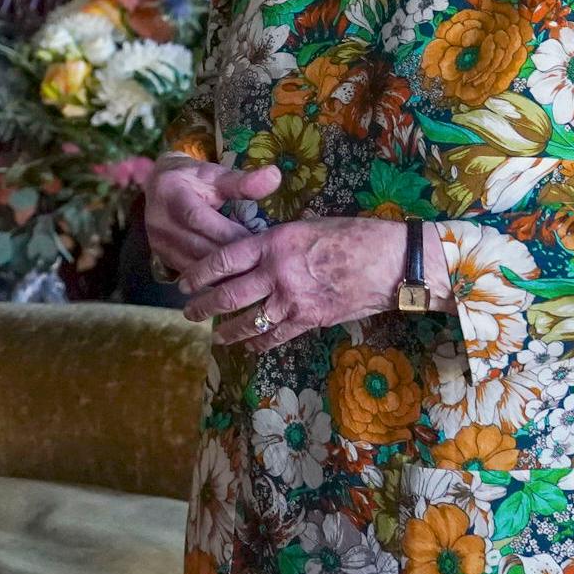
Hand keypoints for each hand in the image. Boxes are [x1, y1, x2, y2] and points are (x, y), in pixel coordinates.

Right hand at [144, 158, 277, 284]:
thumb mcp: (215, 173)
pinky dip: (213, 278)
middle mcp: (159, 221)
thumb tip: (275, 176)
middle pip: (198, 247)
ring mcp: (158, 243)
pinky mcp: (162, 258)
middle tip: (261, 264)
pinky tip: (234, 280)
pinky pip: (191, 273)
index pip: (199, 219)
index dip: (228, 232)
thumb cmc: (192, 178)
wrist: (157, 185)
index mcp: (171, 193)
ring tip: (251, 275)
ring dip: (223, 273)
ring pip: (195, 267)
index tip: (257, 241)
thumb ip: (242, 181)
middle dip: (231, 258)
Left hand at [179, 215, 408, 354]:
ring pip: (248, 321)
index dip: (198, 273)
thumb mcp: (307, 227)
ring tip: (215, 335)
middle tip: (189, 312)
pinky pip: (275, 336)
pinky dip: (259, 343)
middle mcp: (277, 273)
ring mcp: (292, 300)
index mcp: (274, 243)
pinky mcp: (309, 320)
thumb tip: (255, 252)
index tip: (184, 281)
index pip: (224, 259)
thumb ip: (277, 242)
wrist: (390, 262)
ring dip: (228, 330)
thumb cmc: (352, 236)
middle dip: (204, 306)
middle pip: (228, 295)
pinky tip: (250, 346)